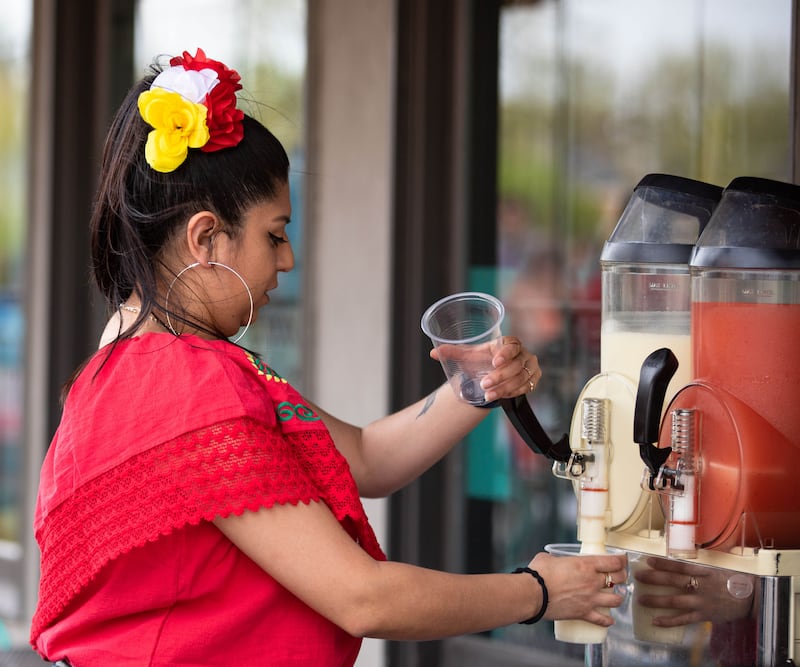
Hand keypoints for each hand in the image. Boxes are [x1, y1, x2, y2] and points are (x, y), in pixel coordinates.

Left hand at [430, 335, 540, 403]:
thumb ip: (453, 353)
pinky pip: (525, 388)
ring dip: (504, 388)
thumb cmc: (484, 361)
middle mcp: (523, 354)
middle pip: (516, 365)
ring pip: (521, 378)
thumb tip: (433, 353)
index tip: (494, 362)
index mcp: (509, 343)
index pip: (512, 344)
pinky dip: (511, 393)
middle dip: (500, 376)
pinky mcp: (533, 380)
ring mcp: (530, 367)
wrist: (495, 374)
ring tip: (488, 394)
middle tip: (484, 383)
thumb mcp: (469, 357)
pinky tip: (498, 396)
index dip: (505, 353)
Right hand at [527, 551, 627, 625]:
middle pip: (618, 578)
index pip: (613, 561)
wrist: (533, 593)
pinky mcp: (584, 613)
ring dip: (618, 598)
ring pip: (616, 599)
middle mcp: (592, 581)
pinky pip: (602, 619)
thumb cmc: (539, 574)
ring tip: (617, 597)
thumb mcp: (548, 558)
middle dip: (622, 577)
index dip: (621, 560)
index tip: (622, 560)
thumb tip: (552, 561)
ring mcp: (590, 598)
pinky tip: (609, 620)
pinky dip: (607, 620)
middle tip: (620, 576)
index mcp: (586, 564)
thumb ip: (555, 559)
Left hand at [634, 557, 753, 625]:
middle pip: (674, 581)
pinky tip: (656, 621)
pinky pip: (684, 619)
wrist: (752, 598)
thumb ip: (703, 558)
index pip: (681, 566)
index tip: (648, 560)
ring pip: (675, 601)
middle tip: (638, 577)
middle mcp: (702, 586)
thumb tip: (687, 547)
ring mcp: (702, 602)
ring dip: (657, 601)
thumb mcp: (719, 564)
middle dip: (654, 579)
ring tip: (641, 599)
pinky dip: (669, 621)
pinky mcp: (704, 616)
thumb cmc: (734, 578)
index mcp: (705, 571)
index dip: (664, 563)